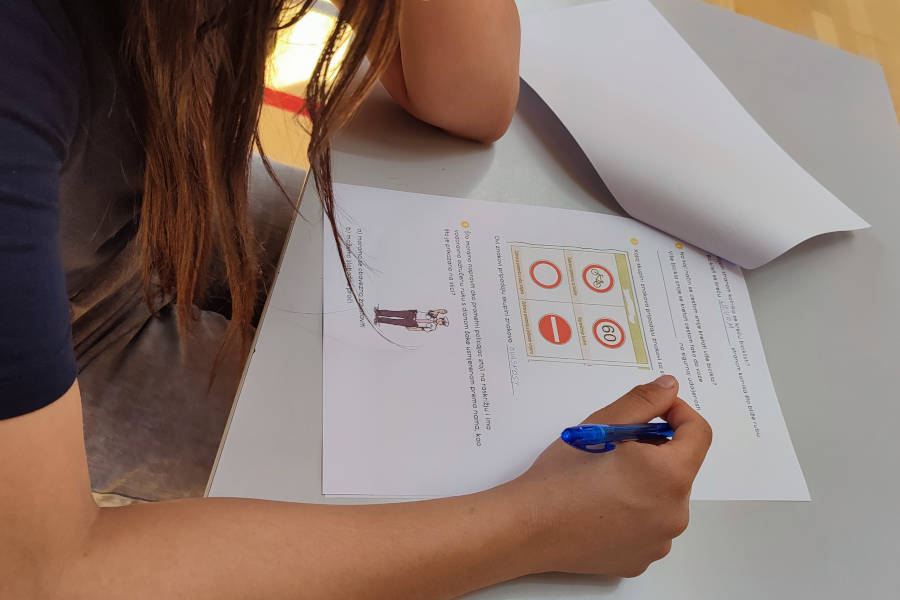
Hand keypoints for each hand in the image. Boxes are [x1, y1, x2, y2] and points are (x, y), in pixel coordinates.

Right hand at [506, 375, 711, 577]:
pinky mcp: (641, 560)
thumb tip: (670, 387)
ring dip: (644, 483)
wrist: (526, 528)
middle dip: (654, 451)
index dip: (678, 413)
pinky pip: (648, 527)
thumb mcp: (598, 427)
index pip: (698, 434)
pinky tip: (599, 509)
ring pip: (663, 498)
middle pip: (678, 467)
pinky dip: (633, 513)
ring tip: (602, 479)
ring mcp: (659, 542)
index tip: (654, 411)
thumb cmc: (559, 476)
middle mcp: (673, 513)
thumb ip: (641, 403)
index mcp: (667, 475)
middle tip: (614, 447)